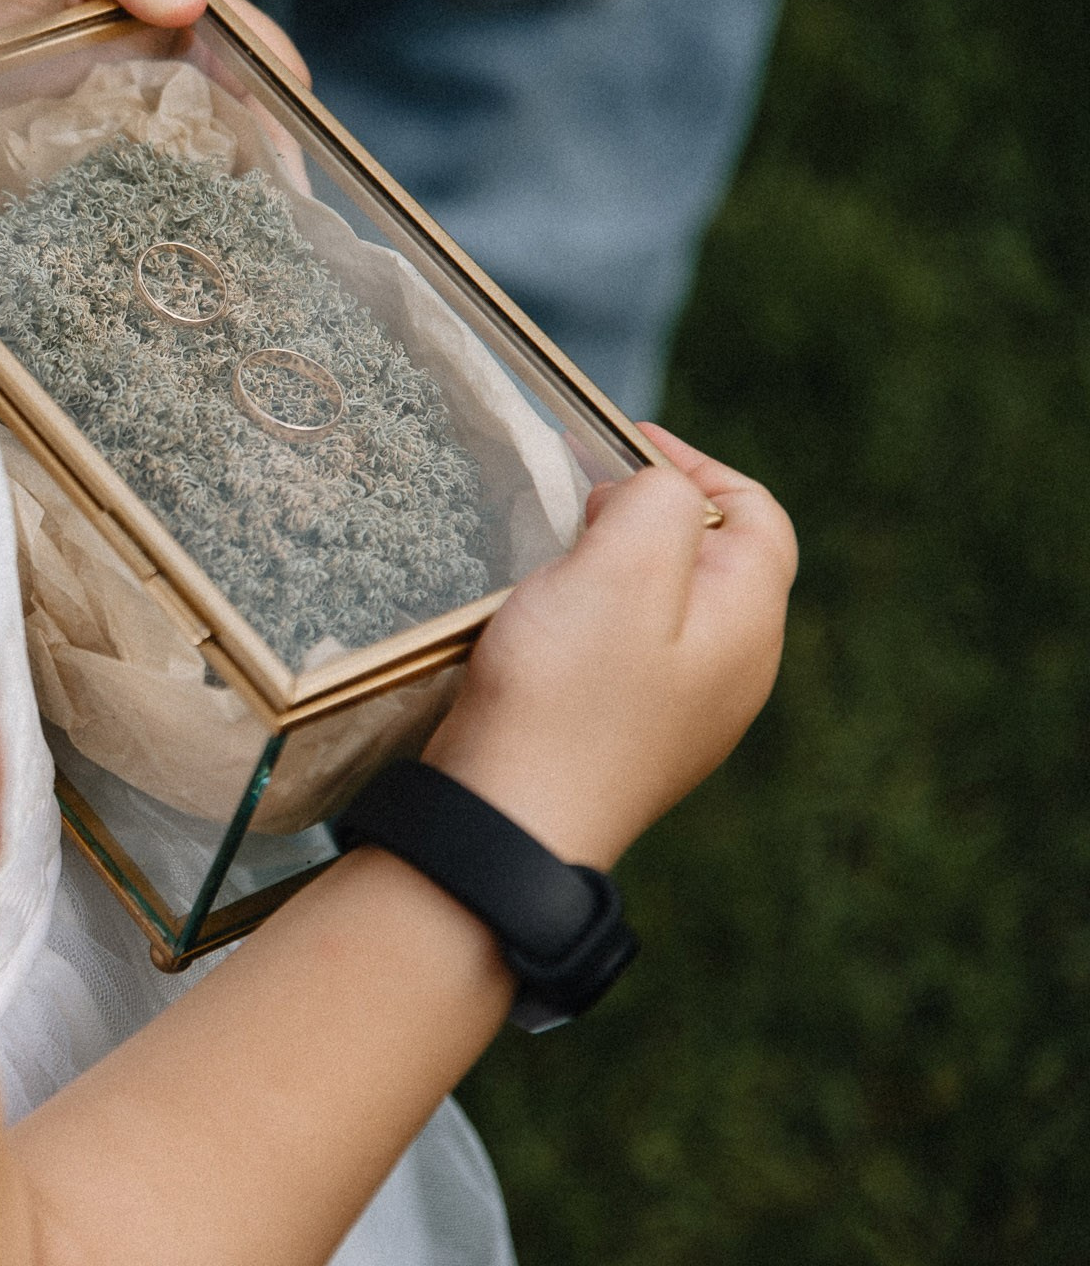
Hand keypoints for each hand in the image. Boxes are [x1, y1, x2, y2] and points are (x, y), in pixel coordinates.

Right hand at [421, 425, 796, 869]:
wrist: (507, 824)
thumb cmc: (561, 696)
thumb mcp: (620, 569)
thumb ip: (658, 502)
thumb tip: (651, 495)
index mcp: (748, 624)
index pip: (757, 514)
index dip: (695, 465)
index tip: (620, 441)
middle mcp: (735, 673)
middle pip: (715, 558)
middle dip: (651, 512)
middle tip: (578, 498)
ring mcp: (686, 716)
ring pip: (670, 608)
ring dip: (618, 566)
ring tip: (556, 558)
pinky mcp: (632, 742)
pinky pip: (632, 657)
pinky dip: (596, 620)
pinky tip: (546, 629)